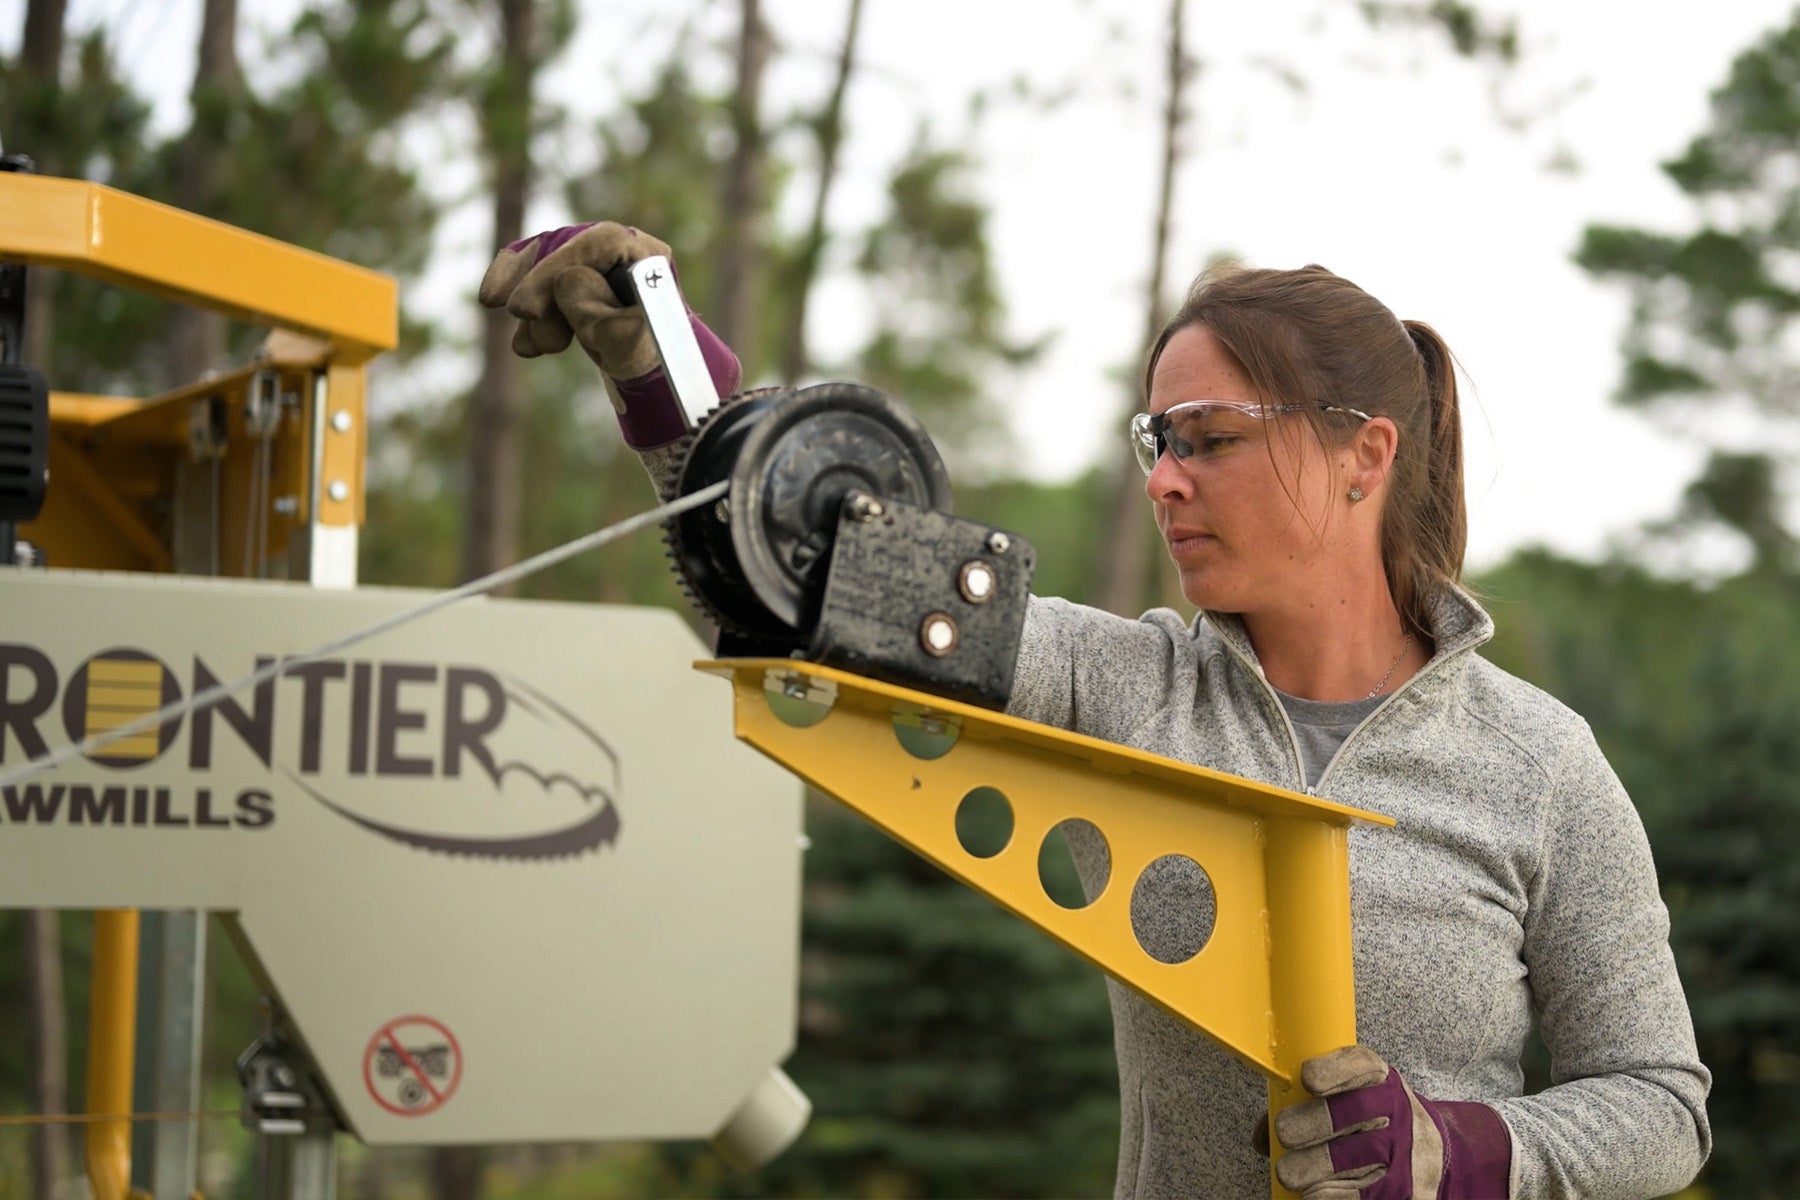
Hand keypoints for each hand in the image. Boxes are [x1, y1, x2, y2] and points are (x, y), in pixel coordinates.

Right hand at [479, 221, 740, 450]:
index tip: (525, 309)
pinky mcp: (572, 275)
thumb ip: (595, 312)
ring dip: (530, 306)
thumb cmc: (644, 356)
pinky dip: (524, 306)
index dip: (553, 269)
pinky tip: (524, 343)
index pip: (597, 244)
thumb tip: (566, 282)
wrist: (649, 371)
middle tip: (520, 317)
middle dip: (534, 284)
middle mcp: (618, 249)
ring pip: (542, 262)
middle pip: (564, 246)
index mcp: (646, 256)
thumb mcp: (623, 343)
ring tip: (532, 348)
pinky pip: (535, 277)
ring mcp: (592, 260)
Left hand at [1269, 1046, 1510, 1198]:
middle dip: (1311, 1124)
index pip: (1362, 1065)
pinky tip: (1315, 1196)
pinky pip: (1369, 1197)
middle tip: (1285, 1134)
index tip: (1308, 1079)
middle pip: (1354, 1114)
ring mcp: (1407, 1153)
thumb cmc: (1368, 1123)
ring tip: (1291, 1175)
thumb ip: (1301, 1107)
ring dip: (1316, 1170)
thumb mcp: (1346, 1100)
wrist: (1430, 1155)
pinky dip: (1337, 1198)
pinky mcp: (1411, 1192)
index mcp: (1379, 1080)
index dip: (1335, 1071)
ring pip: (1357, 1160)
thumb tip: (1261, 1138)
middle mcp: (1398, 1112)